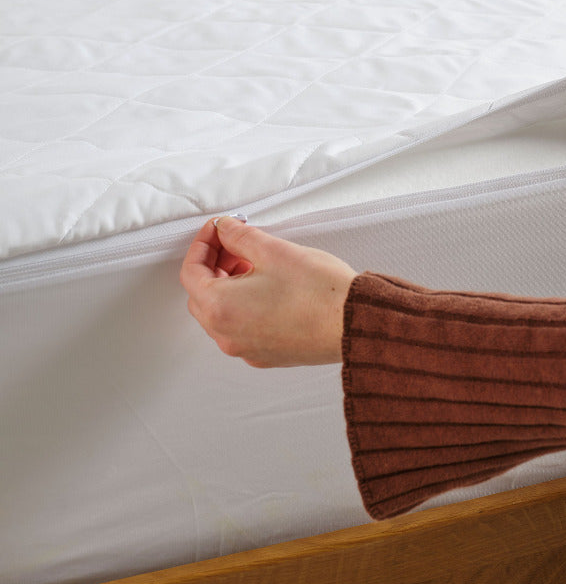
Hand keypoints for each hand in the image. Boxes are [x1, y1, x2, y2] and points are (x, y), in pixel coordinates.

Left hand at [179, 216, 355, 366]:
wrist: (356, 324)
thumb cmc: (321, 293)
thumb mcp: (274, 250)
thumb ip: (239, 236)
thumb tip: (225, 230)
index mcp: (220, 308)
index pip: (191, 271)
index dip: (202, 243)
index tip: (218, 229)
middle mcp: (227, 335)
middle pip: (201, 294)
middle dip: (214, 264)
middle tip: (234, 243)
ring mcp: (246, 349)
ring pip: (220, 313)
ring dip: (228, 285)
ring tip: (255, 263)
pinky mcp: (266, 355)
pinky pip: (241, 327)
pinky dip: (244, 305)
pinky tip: (267, 287)